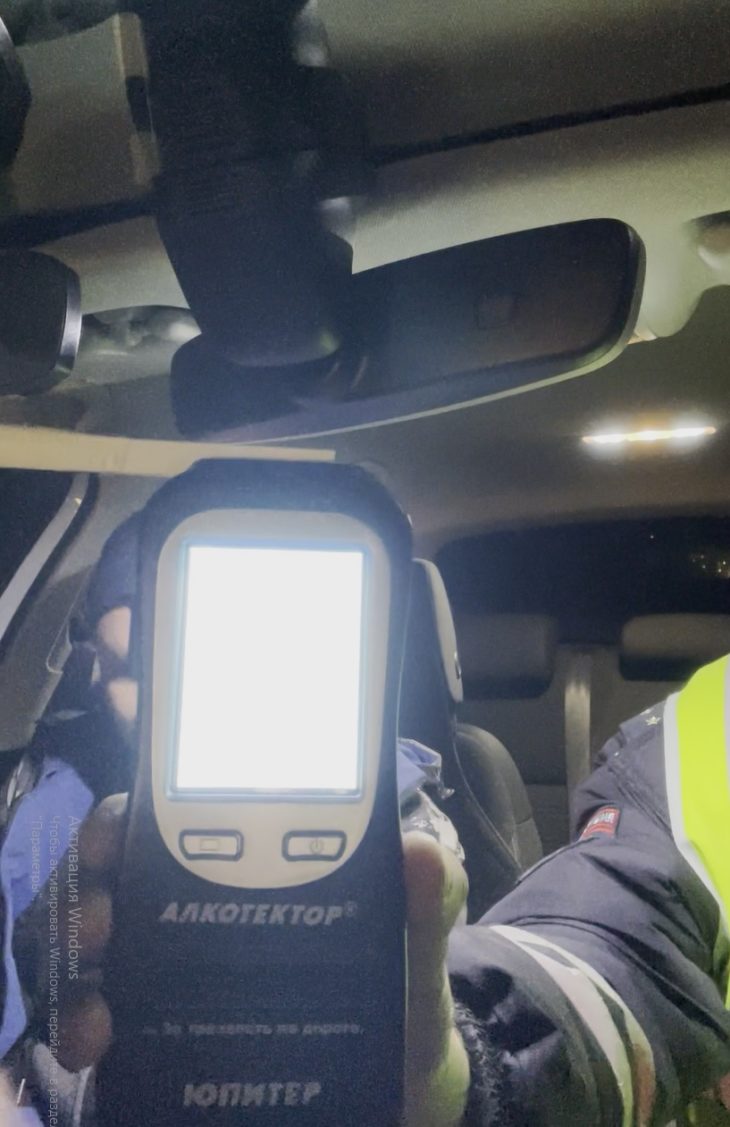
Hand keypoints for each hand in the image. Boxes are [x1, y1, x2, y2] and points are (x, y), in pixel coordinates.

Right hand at [29, 799, 469, 1126]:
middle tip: (100, 920)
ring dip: (80, 962)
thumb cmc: (399, 1003)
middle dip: (93, 881)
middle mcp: (199, 906)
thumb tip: (421, 852)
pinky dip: (83, 1023)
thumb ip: (424, 907)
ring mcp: (172, 969)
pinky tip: (97, 1042)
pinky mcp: (157, 1035)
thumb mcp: (414, 955)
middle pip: (120, 871)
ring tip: (95, 1009)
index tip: (118, 824)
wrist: (398, 1095)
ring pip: (98, 941)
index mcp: (256, 867)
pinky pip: (99, 1015)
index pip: (180, 815)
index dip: (137, 809)